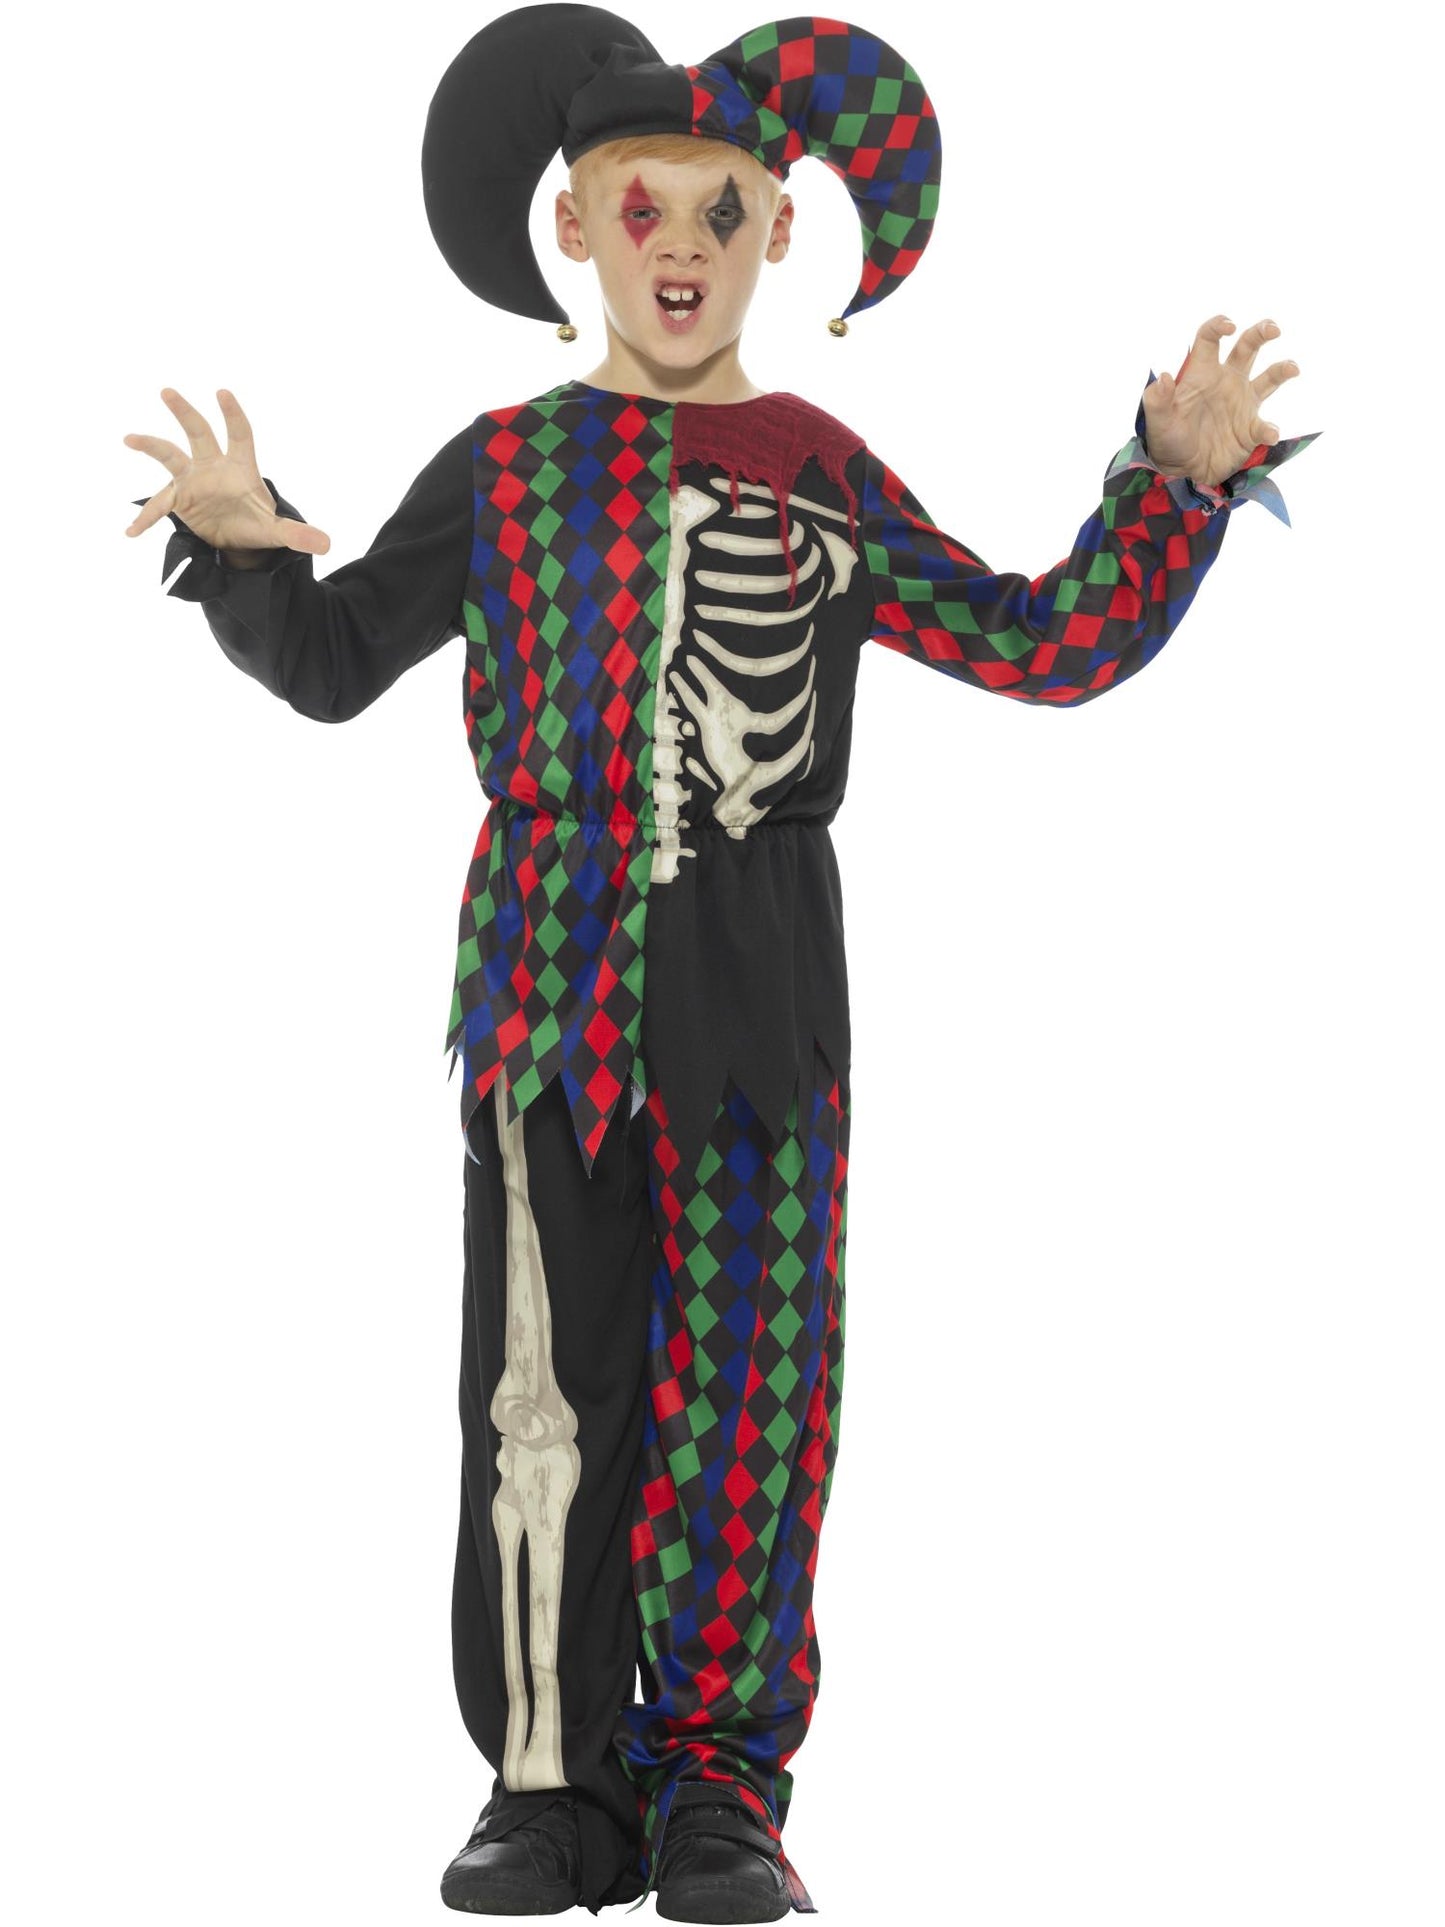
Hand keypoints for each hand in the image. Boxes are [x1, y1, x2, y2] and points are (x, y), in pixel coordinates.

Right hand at [123, 388, 330, 556]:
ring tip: (129, 437)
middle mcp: (213, 466)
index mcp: (241, 467)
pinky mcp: (179, 498)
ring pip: (170, 455)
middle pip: (198, 432)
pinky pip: (159, 505)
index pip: (240, 434)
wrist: (237, 541)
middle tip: (168, 391)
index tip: (222, 392)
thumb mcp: (277, 532)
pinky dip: (146, 518)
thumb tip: (326, 544)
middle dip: (185, 411)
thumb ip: (298, 535)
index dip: (233, 414)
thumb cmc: (256, 524)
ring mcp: (192, 480)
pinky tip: (131, 532)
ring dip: (150, 445)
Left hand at [1141, 316, 1299, 488]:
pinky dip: (1269, 430)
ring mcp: (1243, 403)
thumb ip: (1157, 399)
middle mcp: (1227, 381)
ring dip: (1282, 370)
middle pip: (1247, 347)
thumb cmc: (1167, 441)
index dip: (1218, 326)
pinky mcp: (1251, 429)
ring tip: (1292, 369)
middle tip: (1274, 329)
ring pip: (1269, 377)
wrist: (1180, 473)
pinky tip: (1268, 434)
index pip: (1209, 339)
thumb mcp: (1157, 422)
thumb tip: (1164, 377)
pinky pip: (1265, 426)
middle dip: (1261, 333)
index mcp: (1202, 373)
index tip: (1229, 326)